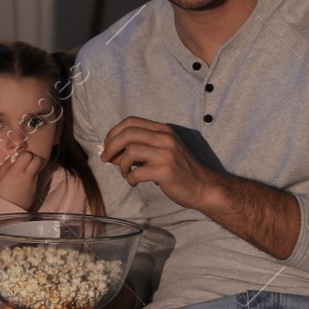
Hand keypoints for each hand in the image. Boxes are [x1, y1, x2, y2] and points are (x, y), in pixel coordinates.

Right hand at [0, 147, 45, 209]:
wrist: (8, 210)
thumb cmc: (0, 193)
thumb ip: (6, 165)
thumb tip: (12, 158)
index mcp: (17, 171)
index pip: (27, 155)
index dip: (24, 154)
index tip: (19, 158)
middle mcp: (28, 175)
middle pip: (38, 159)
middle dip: (32, 158)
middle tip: (25, 162)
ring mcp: (34, 183)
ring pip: (38, 169)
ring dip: (33, 168)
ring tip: (24, 173)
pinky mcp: (36, 189)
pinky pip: (36, 178)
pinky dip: (32, 177)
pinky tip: (25, 182)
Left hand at [100, 116, 217, 210]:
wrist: (202, 186)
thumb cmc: (178, 170)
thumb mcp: (161, 152)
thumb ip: (139, 149)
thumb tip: (110, 152)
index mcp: (162, 130)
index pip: (131, 121)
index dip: (113, 132)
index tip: (107, 145)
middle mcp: (165, 138)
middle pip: (128, 133)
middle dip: (110, 146)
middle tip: (105, 159)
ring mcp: (166, 154)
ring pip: (130, 151)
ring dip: (121, 164)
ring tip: (125, 173)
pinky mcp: (165, 171)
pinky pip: (136, 173)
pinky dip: (130, 179)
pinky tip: (134, 182)